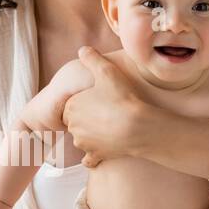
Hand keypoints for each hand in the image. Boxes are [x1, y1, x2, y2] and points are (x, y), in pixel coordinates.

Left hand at [61, 46, 145, 168]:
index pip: (71, 105)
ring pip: (81, 139)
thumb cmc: (122, 98)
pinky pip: (89, 159)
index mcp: (72, 107)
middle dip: (85, 119)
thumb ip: (93, 59)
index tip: (96, 100)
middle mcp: (73, 127)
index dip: (83, 102)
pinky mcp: (95, 156)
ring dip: (90, 136)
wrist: (138, 128)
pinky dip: (93, 156)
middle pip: (75, 122)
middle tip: (104, 113)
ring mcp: (83, 143)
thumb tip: (83, 49)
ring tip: (108, 129)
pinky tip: (102, 151)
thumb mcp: (107, 71)